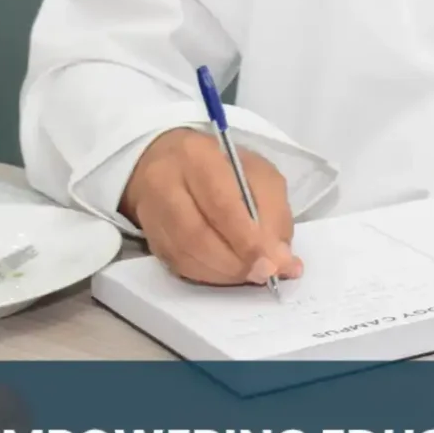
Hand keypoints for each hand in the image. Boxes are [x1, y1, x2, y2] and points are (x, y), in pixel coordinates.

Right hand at [120, 127, 304, 286]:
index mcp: (197, 156)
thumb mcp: (258, 174)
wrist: (169, 162)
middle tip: (266, 274)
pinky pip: (177, 266)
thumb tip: (283, 262)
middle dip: (236, 263)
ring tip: (252, 275)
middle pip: (197, 235)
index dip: (247, 241)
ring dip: (224, 274)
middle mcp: (164, 183)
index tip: (273, 264)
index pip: (221, 204)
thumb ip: (274, 214)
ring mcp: (151, 213)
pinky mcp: (150, 237)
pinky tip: (229, 275)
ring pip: (185, 255)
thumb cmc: (223, 166)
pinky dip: (208, 276)